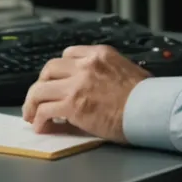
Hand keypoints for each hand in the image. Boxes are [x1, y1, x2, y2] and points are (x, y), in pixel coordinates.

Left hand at [19, 44, 150, 142]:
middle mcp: (84, 65)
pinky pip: (45, 110)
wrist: (151, 110)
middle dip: (41, 84)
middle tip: (38, 98)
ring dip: (32, 103)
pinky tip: (41, 126)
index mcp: (99, 54)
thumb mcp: (127, 71)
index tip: (55, 80)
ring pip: (40, 89)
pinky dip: (39, 119)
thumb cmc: (146, 97)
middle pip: (49, 69)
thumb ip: (107, 73)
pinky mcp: (72, 105)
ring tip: (31, 114)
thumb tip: (96, 89)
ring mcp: (76, 84)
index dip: (58, 70)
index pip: (68, 54)